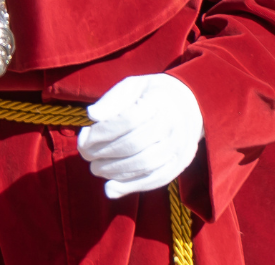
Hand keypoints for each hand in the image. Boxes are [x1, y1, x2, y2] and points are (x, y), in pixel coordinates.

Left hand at [78, 73, 203, 199]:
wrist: (191, 104)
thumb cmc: (152, 94)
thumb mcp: (131, 86)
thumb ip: (111, 100)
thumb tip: (92, 115)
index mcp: (160, 101)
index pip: (129, 120)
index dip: (103, 131)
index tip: (84, 136)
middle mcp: (174, 125)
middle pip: (135, 144)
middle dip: (104, 153)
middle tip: (85, 155)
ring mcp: (180, 147)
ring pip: (145, 165)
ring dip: (115, 171)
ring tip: (96, 168)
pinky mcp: (181, 164)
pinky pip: (157, 180)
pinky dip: (132, 186)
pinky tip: (111, 188)